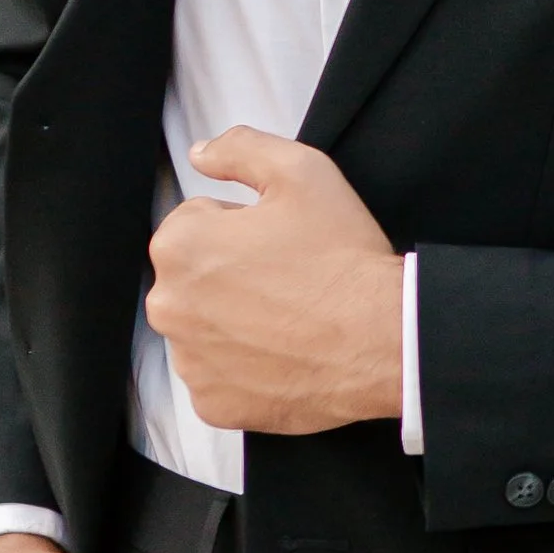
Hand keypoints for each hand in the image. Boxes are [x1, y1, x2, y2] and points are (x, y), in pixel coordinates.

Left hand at [144, 130, 403, 436]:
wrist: (384, 341)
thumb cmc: (343, 259)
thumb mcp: (302, 171)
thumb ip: (240, 149)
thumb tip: (202, 153)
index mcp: (181, 245)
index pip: (196, 221)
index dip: (243, 226)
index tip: (279, 240)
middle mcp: (169, 306)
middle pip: (193, 277)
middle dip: (230, 273)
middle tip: (287, 277)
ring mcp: (189, 361)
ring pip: (204, 326)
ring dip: (233, 319)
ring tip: (288, 316)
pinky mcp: (212, 403)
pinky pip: (218, 375)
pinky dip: (243, 367)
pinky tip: (283, 352)